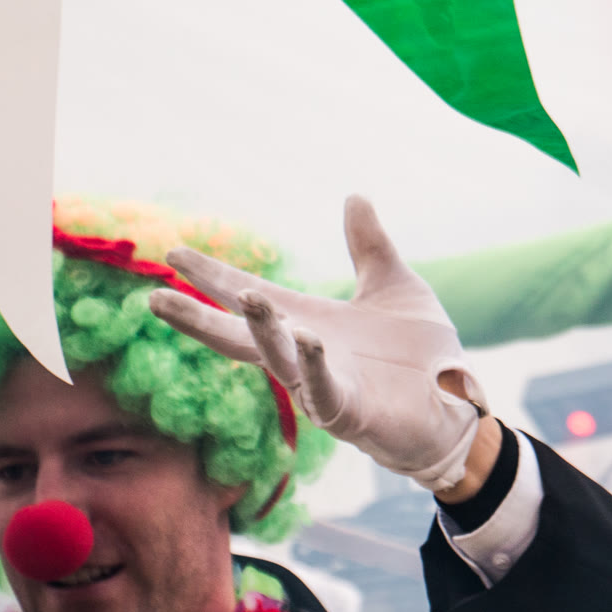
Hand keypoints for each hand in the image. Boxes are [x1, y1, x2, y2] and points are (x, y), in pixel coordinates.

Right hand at [147, 195, 486, 494]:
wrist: (457, 406)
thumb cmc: (422, 354)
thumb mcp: (395, 287)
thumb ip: (369, 247)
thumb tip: (354, 196)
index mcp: (308, 324)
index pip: (249, 296)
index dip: (213, 277)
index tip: (174, 252)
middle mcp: (305, 356)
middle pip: (240, 337)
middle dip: (198, 320)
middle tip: (153, 299)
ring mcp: (323, 388)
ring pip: (279, 362)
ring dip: (263, 331)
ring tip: (248, 296)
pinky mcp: (351, 415)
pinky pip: (325, 391)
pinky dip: (315, 366)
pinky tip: (308, 338)